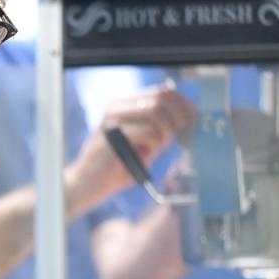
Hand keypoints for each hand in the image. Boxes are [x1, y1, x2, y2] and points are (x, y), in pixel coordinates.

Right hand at [69, 86, 196, 214]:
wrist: (84, 186)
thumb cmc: (115, 168)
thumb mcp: (142, 144)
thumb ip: (159, 130)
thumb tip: (186, 118)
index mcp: (123, 105)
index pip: (162, 91)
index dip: (183, 105)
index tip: (194, 120)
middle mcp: (116, 107)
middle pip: (161, 98)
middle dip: (179, 118)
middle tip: (182, 137)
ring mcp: (112, 120)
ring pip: (156, 114)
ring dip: (165, 134)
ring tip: (157, 149)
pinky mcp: (112, 136)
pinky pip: (148, 133)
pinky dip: (154, 146)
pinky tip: (145, 156)